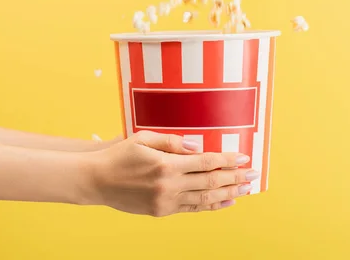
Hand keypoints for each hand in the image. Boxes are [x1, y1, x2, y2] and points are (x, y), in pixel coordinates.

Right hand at [86, 131, 259, 216]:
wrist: (96, 181)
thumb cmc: (119, 155)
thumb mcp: (143, 138)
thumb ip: (171, 141)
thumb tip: (197, 146)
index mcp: (166, 164)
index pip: (206, 161)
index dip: (227, 159)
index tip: (244, 157)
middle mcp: (169, 185)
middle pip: (211, 182)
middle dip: (235, 178)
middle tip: (253, 175)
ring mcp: (166, 201)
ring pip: (205, 199)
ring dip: (228, 194)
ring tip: (246, 189)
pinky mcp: (161, 212)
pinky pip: (192, 209)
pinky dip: (211, 206)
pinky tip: (225, 202)